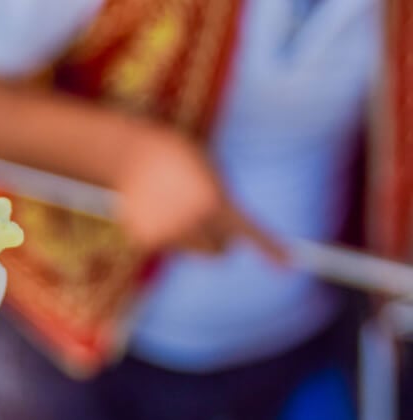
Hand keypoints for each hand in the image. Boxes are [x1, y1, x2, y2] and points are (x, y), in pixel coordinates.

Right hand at [114, 126, 285, 260]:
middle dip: (219, 243)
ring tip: (174, 207)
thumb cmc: (178, 157)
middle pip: (218, 252)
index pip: (248, 230)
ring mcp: (167, 234)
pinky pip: (167, 247)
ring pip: (192, 251)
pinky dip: (163, 235)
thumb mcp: (210, 173)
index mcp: (215, 200)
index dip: (270, 247)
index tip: (289, 264)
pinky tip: (154, 210)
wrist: (132, 153)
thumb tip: (227, 237)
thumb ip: (221, 204)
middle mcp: (193, 221)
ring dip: (190, 238)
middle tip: (208, 222)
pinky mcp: (145, 240)